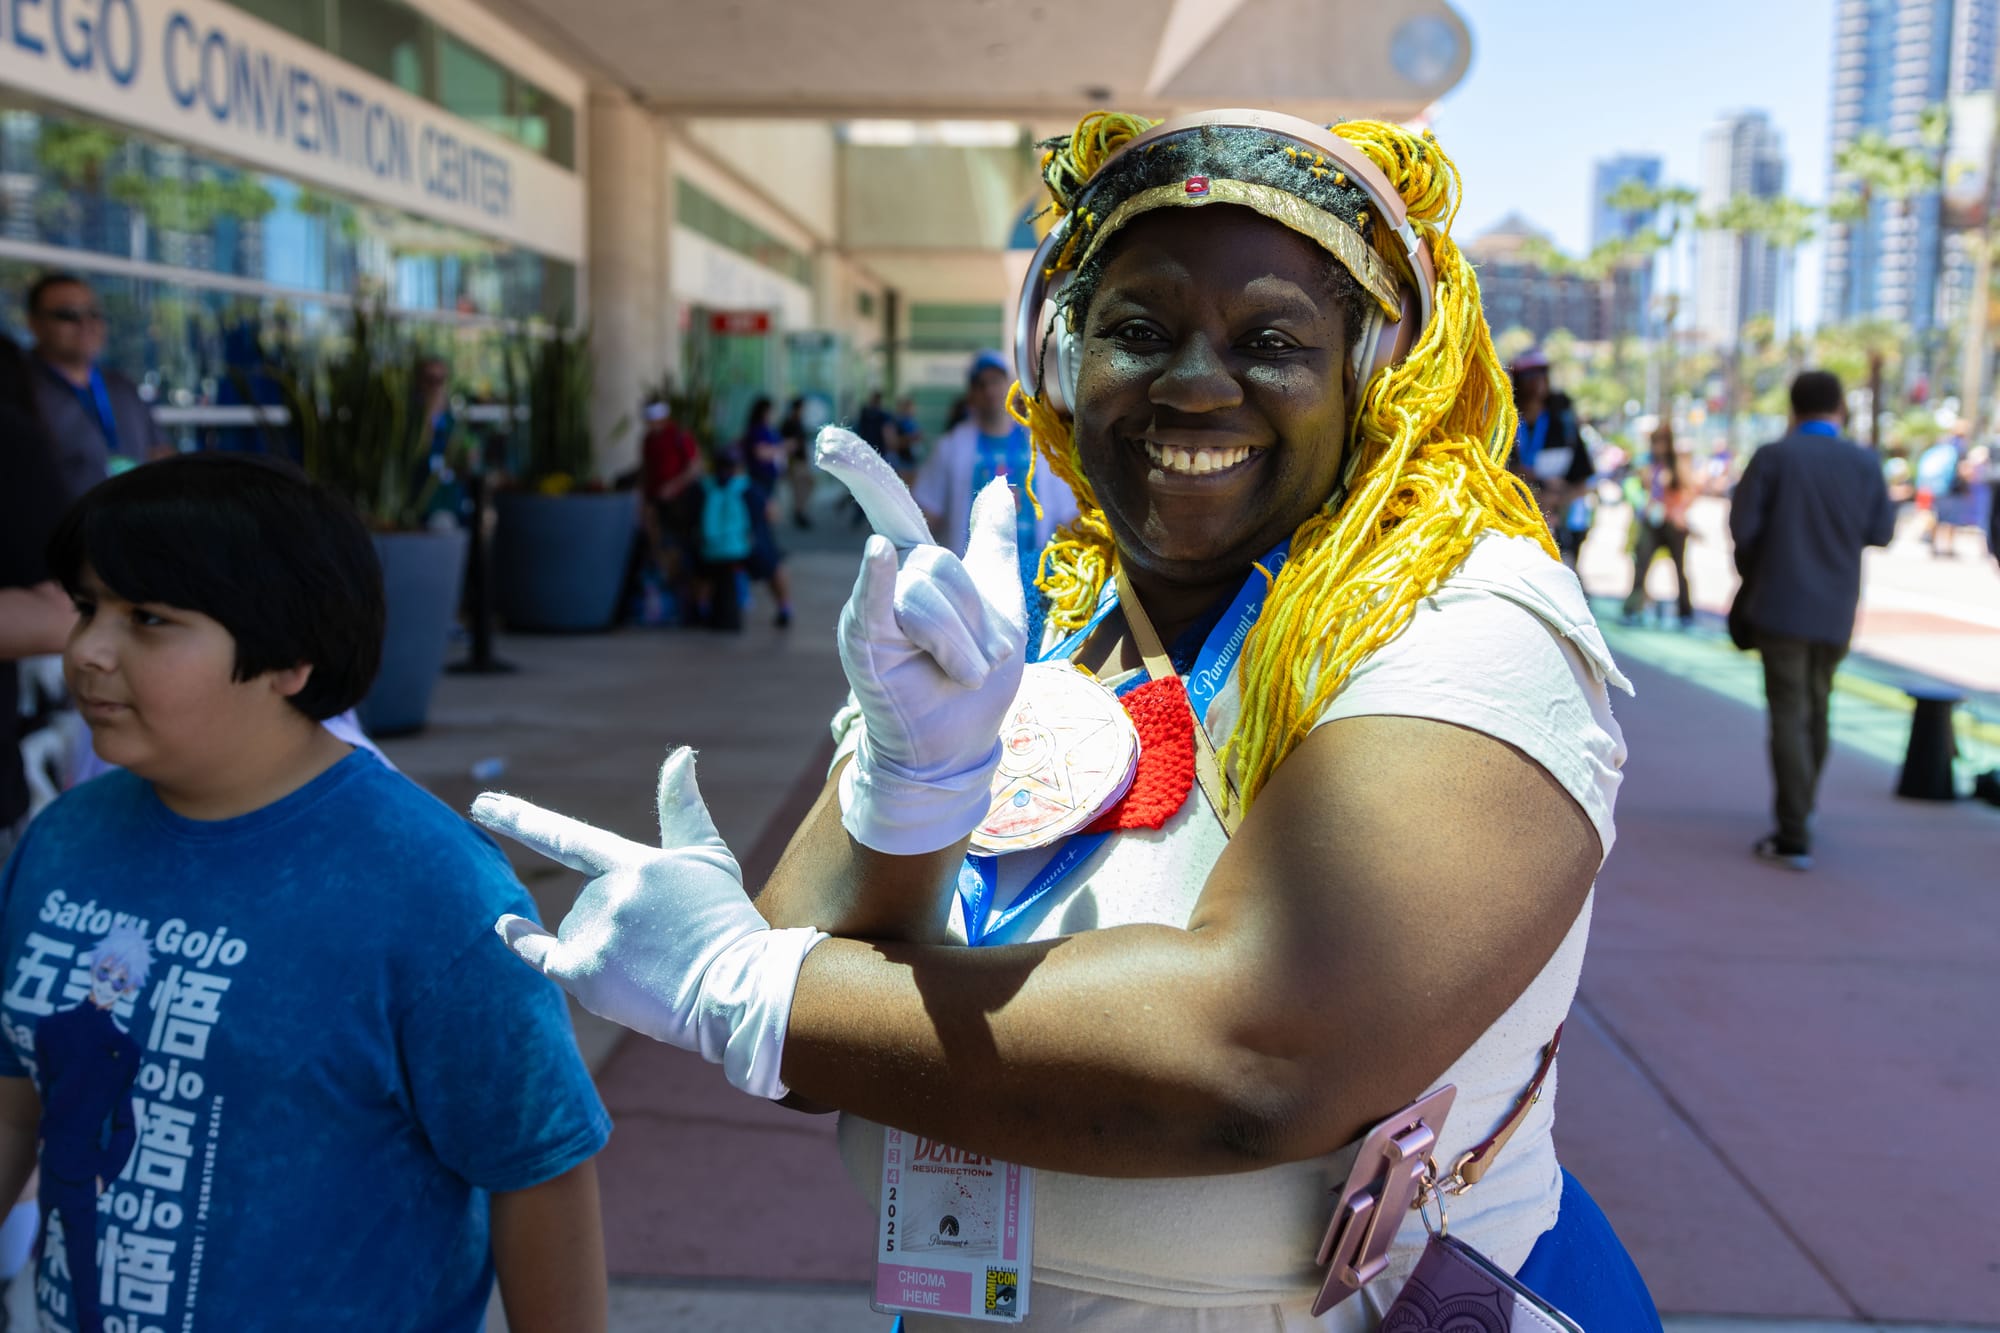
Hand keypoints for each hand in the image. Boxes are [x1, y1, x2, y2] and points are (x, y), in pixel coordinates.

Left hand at [474, 748, 825, 1099]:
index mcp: (636, 864)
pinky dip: (521, 939)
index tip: (482, 805)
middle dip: (620, 917)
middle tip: (668, 941)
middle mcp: (609, 895)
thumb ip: (682, 807)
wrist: (737, 990)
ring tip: (657, 965)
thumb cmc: (725, 921)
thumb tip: (679, 753)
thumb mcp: (708, 858)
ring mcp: (595, 936)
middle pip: (589, 901)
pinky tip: (505, 923)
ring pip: (577, 932)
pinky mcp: (585, 975)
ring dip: (608, 945)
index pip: (566, 838)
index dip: (521, 820)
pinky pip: (540, 954)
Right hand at [814, 427, 1027, 853]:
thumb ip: (993, 543)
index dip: (859, 468)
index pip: (888, 503)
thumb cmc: (975, 679)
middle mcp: (886, 580)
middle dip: (976, 619)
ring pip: (930, 594)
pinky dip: (878, 580)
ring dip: (964, 646)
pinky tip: (875, 556)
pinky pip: (877, 601)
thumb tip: (998, 485)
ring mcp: (869, 610)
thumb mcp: (1001, 601)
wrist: (960, 743)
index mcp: (918, 566)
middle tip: (979, 661)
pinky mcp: (864, 643)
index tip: (825, 439)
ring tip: (961, 674)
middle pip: (941, 564)